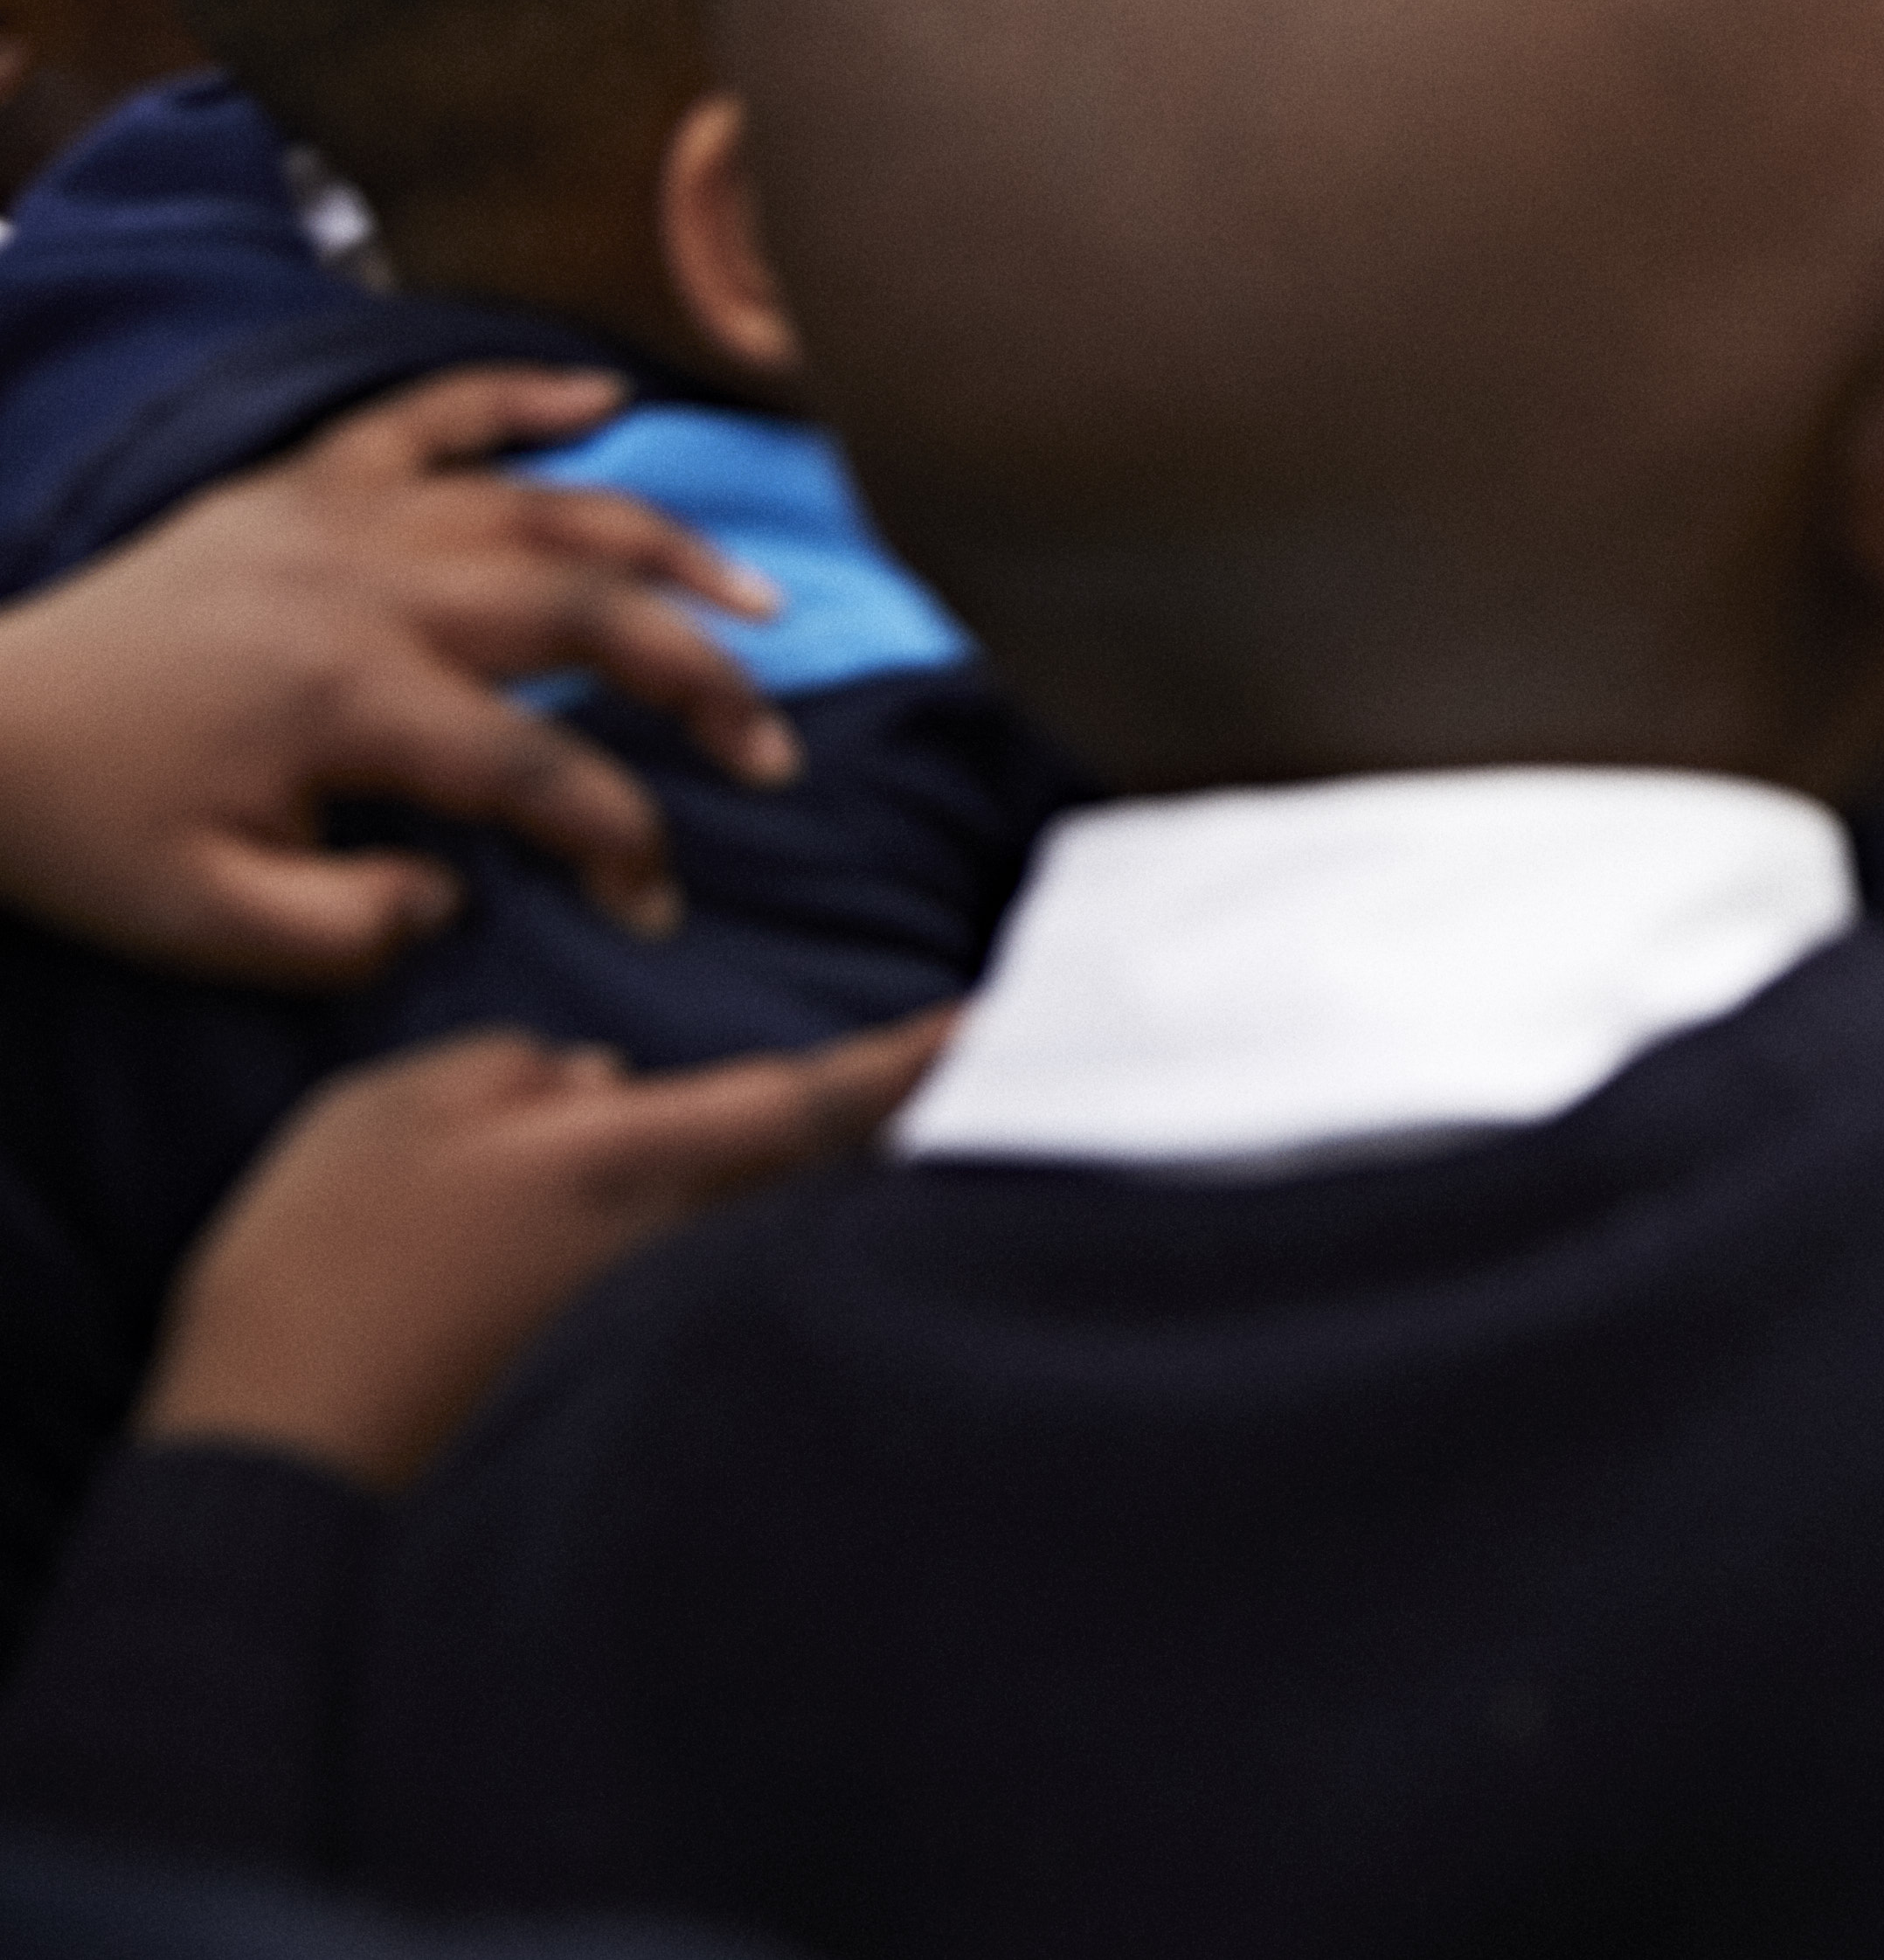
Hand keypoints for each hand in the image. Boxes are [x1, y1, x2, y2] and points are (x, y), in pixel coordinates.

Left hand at [0, 368, 796, 991]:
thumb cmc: (82, 833)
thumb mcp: (206, 925)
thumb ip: (353, 930)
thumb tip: (455, 889)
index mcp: (347, 697)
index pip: (537, 769)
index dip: (619, 838)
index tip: (653, 903)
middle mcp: (367, 586)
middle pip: (583, 615)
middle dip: (698, 680)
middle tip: (768, 743)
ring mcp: (339, 517)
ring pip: (544, 509)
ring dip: (663, 548)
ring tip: (751, 597)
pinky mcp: (303, 483)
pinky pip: (431, 417)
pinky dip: (521, 395)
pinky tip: (608, 400)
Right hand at [144, 1014, 945, 1489]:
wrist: (270, 1463)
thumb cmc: (315, 1270)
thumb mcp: (386, 1114)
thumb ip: (517, 1072)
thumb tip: (613, 1081)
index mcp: (627, 1159)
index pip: (813, 1095)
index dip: (919, 1057)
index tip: (1009, 1024)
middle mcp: (673, 1245)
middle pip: (829, 1176)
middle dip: (918, 1130)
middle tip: (1006, 1078)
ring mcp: (652, 1324)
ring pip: (777, 1237)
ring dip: (842, 1199)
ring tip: (911, 1149)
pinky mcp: (615, 1385)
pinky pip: (712, 1299)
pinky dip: (758, 1271)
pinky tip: (759, 1259)